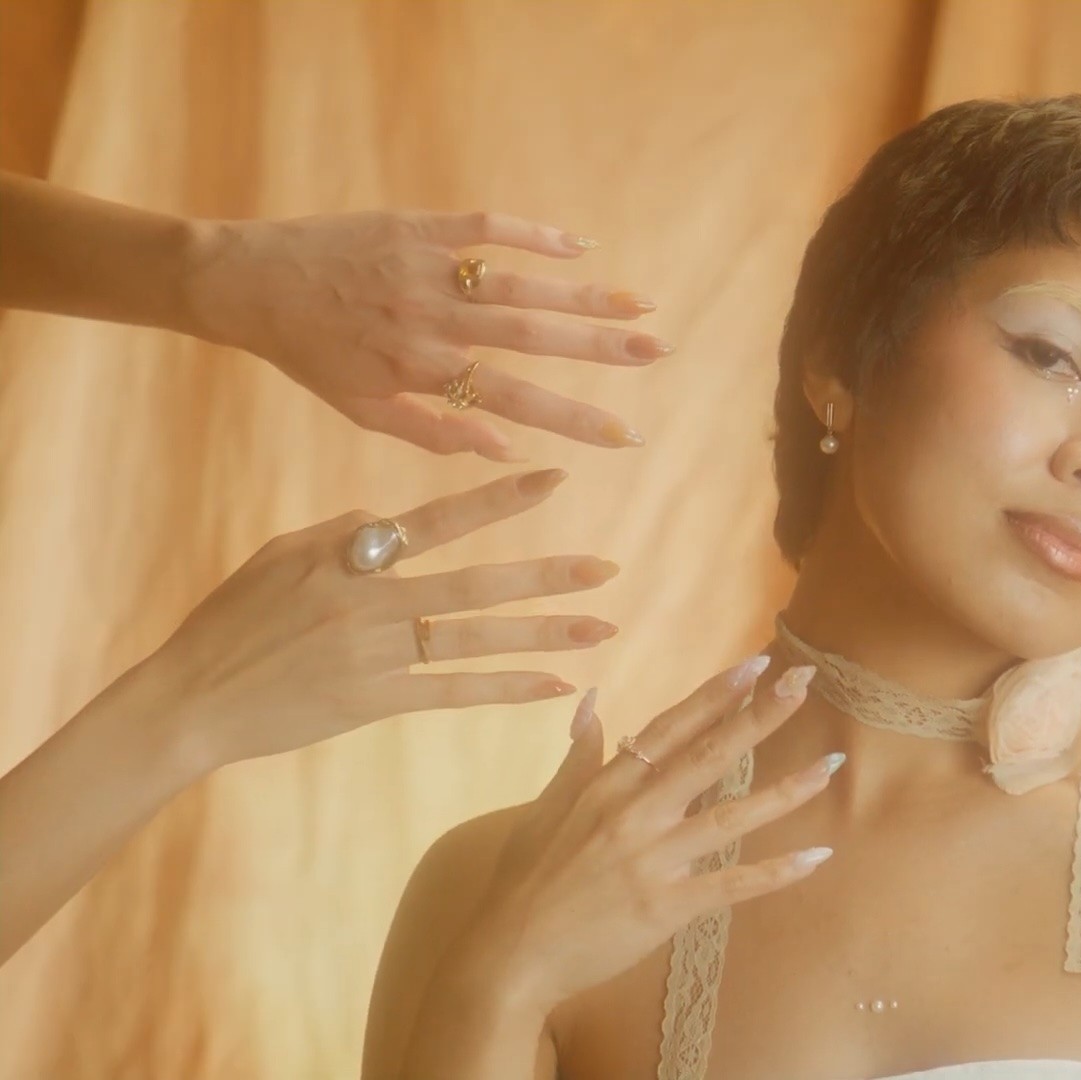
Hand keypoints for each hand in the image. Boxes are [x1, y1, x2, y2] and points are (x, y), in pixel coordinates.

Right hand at [132, 469, 619, 770]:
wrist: (190, 699)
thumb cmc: (233, 621)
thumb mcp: (280, 556)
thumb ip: (344, 534)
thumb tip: (393, 520)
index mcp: (346, 555)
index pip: (436, 519)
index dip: (497, 498)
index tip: (555, 480)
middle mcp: (367, 601)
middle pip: (474, 585)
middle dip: (545, 576)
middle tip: (607, 568)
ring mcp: (373, 654)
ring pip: (475, 640)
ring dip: (543, 634)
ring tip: (602, 627)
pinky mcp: (373, 701)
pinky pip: (453, 693)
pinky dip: (506, 688)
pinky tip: (556, 684)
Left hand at [182, 210, 669, 458]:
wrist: (245, 282)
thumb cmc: (307, 354)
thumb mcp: (362, 410)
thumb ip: (436, 432)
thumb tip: (508, 448)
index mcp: (420, 372)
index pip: (515, 401)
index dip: (574, 418)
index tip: (624, 434)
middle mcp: (430, 321)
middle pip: (533, 336)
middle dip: (603, 346)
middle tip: (659, 351)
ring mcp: (426, 269)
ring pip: (519, 282)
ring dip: (585, 293)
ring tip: (640, 304)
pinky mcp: (416, 226)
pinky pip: (485, 227)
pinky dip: (534, 235)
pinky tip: (580, 246)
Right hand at [424, 665, 841, 1021]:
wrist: (509, 956)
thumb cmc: (526, 881)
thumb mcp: (544, 807)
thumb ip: (577, 755)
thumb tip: (590, 700)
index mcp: (607, 786)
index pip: (671, 727)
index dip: (716, 694)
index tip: (758, 664)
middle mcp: (634, 814)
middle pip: (710, 755)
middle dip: (760, 716)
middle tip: (804, 683)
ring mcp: (652, 860)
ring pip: (731, 817)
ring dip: (785, 791)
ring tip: (831, 768)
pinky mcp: (666, 907)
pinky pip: (731, 885)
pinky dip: (775, 873)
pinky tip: (816, 857)